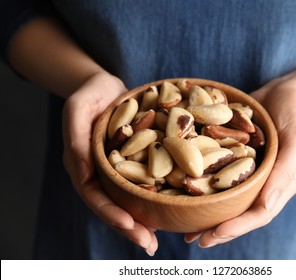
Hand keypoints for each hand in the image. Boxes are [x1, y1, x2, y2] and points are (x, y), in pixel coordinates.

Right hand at [62, 73, 157, 255]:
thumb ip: (77, 138)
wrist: (106, 86)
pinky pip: (143, 185)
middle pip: (113, 206)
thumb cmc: (90, 93)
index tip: (130, 225)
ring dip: (142, 222)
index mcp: (83, 165)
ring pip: (128, 201)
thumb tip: (83, 173)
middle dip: (130, 227)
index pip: (94, 196)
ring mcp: (117, 171)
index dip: (110, 213)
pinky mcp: (133, 163)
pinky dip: (153, 200)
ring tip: (158, 240)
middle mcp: (100, 173)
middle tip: (150, 245)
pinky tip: (169, 211)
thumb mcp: (79, 108)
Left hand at [185, 77, 295, 246]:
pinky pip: (216, 174)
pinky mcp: (231, 156)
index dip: (236, 228)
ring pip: (225, 198)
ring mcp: (244, 171)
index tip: (213, 235)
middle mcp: (260, 183)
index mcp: (278, 185)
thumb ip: (285, 173)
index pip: (258, 214)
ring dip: (206, 213)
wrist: (285, 91)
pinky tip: (182, 190)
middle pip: (238, 212)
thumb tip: (265, 208)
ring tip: (184, 228)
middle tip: (193, 239)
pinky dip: (201, 184)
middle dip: (216, 228)